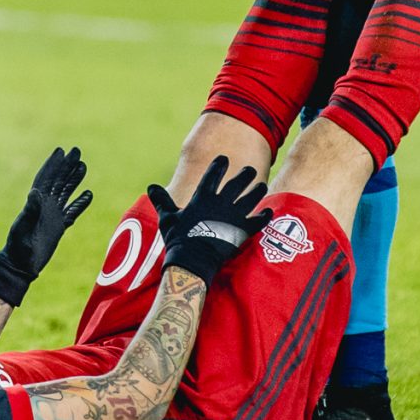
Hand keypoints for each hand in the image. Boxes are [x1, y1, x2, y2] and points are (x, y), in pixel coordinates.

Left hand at [0, 146, 93, 305]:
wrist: (22, 265)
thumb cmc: (18, 247)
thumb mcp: (22, 228)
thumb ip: (30, 210)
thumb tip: (36, 191)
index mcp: (36, 203)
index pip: (45, 179)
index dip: (53, 164)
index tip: (60, 151)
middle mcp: (45, 206)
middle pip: (58, 181)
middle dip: (66, 166)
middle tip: (76, 150)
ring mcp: (53, 215)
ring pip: (66, 192)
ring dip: (74, 179)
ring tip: (83, 165)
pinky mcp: (59, 226)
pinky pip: (73, 211)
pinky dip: (80, 202)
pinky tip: (88, 193)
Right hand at [146, 155, 270, 282]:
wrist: (192, 260)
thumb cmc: (178, 238)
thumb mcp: (167, 217)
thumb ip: (162, 200)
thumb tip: (150, 186)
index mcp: (203, 197)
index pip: (213, 174)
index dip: (219, 165)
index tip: (224, 159)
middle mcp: (221, 203)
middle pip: (237, 183)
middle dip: (244, 175)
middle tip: (249, 170)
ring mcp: (233, 216)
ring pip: (251, 198)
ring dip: (257, 191)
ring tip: (262, 185)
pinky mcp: (241, 231)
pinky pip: (257, 221)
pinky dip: (264, 216)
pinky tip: (268, 211)